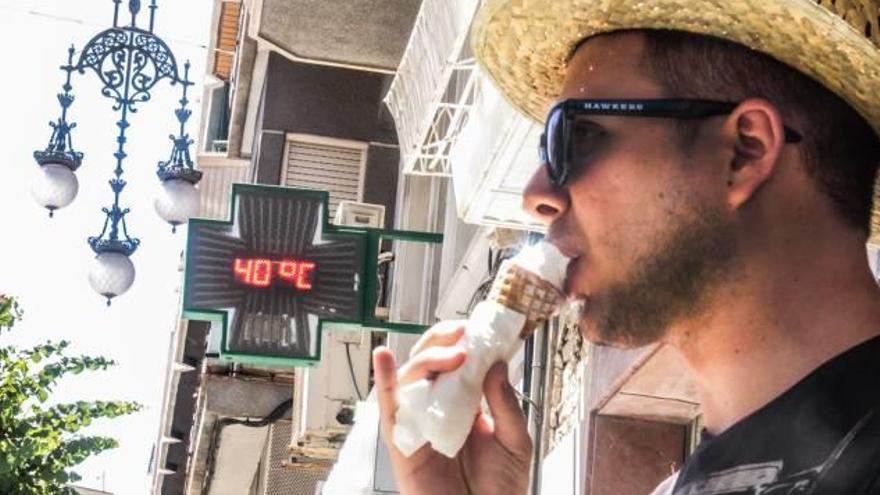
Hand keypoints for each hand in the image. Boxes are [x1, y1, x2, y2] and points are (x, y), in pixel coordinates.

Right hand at [373, 321, 532, 494]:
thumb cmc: (500, 492)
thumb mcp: (515, 443)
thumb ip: (506, 405)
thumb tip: (496, 365)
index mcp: (466, 406)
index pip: (458, 365)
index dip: (464, 342)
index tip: (478, 327)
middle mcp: (439, 410)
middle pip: (430, 363)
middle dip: (443, 342)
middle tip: (463, 333)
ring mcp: (419, 423)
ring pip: (411, 378)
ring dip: (428, 359)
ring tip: (455, 355)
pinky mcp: (402, 442)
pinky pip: (388, 408)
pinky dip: (384, 380)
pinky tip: (383, 356)